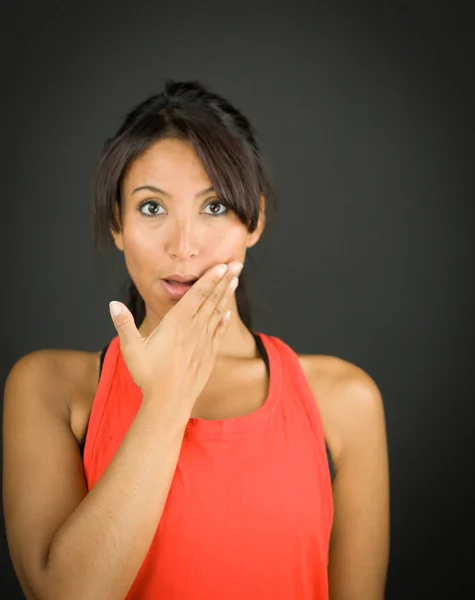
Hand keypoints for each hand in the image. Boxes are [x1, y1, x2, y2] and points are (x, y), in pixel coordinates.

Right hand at [108, 261, 242, 409]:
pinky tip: (228, 313)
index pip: (197, 294)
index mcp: (177, 323)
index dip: (210, 278)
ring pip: (217, 313)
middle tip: (236, 265)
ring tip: (234, 281)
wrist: (170, 401)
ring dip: (225, 296)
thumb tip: (113, 304)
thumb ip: (124, 323)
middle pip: (211, 299)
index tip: (222, 265)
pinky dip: (223, 320)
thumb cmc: (148, 375)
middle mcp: (194, 329)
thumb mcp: (131, 348)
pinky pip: (219, 332)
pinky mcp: (209, 355)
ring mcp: (204, 342)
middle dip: (224, 280)